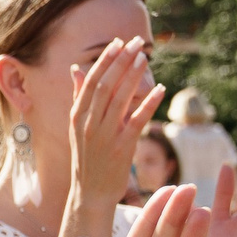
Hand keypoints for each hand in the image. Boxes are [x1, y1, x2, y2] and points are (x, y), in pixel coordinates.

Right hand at [65, 35, 163, 210]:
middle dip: (122, 61)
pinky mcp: (122, 148)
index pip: (91, 81)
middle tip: (137, 42)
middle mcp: (88, 124)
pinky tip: (160, 88)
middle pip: (106, 86)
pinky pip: (137, 121)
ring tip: (146, 57)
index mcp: (77, 116)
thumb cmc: (87, 158)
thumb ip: (79, 97)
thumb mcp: (77, 127)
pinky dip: (149, 103)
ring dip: (134, 76)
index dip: (105, 60)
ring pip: (120, 99)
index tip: (118, 42)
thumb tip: (76, 70)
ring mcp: (105, 136)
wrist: (90, 194)